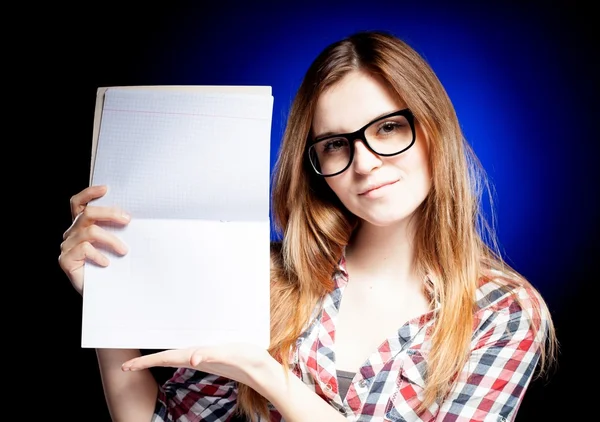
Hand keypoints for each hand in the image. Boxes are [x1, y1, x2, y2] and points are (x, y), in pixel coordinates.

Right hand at [58, 185, 130, 295]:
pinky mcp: (65, 260)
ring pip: (90, 232)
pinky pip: (84, 249)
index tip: (106, 189)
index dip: (89, 193)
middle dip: (109, 213)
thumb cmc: (112, 268)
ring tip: (124, 251)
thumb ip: (118, 230)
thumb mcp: (116, 244)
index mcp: (81, 226)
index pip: (79, 203)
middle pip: (87, 214)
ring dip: (111, 239)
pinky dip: (99, 254)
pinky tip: (107, 263)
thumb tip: (134, 217)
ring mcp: (67, 246)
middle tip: (127, 220)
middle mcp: (71, 233)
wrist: (103, 295)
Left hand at [121, 343, 277, 389]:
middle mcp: (197, 357)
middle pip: (166, 358)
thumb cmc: (246, 360)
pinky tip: (178, 355)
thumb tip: (193, 358)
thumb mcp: (228, 354)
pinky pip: (192, 354)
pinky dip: (179, 355)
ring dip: (160, 358)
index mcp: (196, 356)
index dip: (145, 362)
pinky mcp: (213, 356)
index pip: (165, 357)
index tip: (127, 367)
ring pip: (176, 356)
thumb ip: (210, 355)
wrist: (261, 370)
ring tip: (145, 360)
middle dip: (146, 362)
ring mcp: (204, 358)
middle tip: (127, 365)